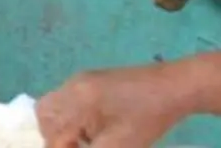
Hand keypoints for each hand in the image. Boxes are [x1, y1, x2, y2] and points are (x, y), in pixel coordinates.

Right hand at [38, 64, 189, 147]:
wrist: (175, 87)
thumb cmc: (148, 118)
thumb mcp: (121, 144)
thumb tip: (72, 147)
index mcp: (77, 101)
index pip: (53, 132)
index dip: (59, 147)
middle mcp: (72, 86)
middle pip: (45, 115)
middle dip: (55, 137)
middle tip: (76, 147)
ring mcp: (81, 80)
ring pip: (55, 106)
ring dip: (63, 127)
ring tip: (86, 142)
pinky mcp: (92, 80)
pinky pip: (68, 99)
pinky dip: (73, 117)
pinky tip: (95, 129)